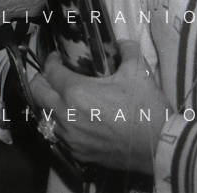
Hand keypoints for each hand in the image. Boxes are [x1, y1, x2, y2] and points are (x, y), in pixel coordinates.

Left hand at [29, 41, 170, 175]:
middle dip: (42, 80)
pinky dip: (61, 123)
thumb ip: (127, 50)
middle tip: (54, 75)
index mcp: (76, 92)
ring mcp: (70, 137)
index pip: (50, 71)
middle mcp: (66, 115)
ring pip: (45, 115)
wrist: (159, 148)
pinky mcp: (78, 153)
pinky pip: (59, 135)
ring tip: (62, 96)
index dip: (51, 60)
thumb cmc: (147, 109)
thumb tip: (121, 42)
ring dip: (50, 103)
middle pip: (37, 93)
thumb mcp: (139, 71)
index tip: (58, 57)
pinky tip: (74, 118)